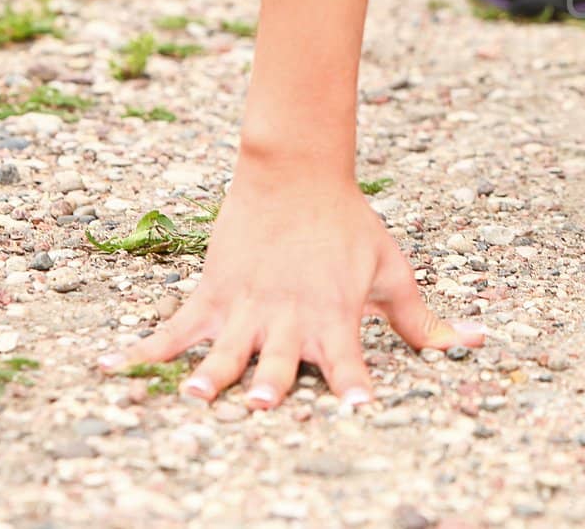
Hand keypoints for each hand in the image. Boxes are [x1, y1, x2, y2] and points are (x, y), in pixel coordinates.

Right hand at [97, 163, 482, 408]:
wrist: (297, 174)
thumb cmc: (351, 229)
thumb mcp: (392, 272)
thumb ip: (424, 320)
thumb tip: (476, 344)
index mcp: (334, 316)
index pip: (348, 361)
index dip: (353, 386)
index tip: (358, 410)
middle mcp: (288, 318)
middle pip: (280, 361)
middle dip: (273, 386)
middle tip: (264, 407)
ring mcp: (245, 308)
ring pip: (222, 351)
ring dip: (210, 375)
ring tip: (196, 396)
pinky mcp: (211, 295)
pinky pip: (170, 330)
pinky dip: (138, 352)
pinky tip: (107, 369)